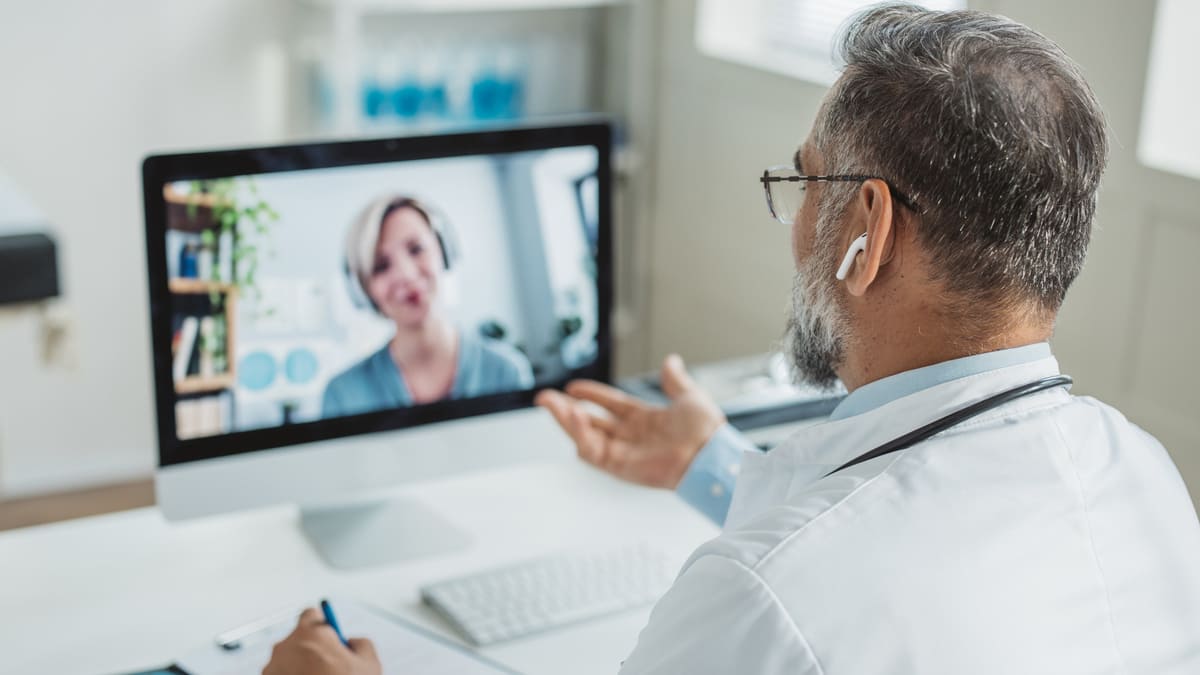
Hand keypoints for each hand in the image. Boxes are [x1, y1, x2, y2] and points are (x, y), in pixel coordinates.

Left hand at [262, 608, 380, 674]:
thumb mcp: (369, 665)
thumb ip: (360, 644)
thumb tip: (350, 642)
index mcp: (310, 634)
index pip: (310, 615)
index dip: (323, 625)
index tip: (331, 636)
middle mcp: (284, 648)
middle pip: (298, 640)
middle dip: (312, 651)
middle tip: (329, 668)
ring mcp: (271, 670)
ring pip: (288, 662)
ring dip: (300, 670)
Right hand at [535, 354, 724, 488]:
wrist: (709, 453)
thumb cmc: (706, 431)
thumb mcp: (689, 397)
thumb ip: (674, 380)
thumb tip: (671, 361)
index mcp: (643, 419)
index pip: (609, 405)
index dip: (591, 394)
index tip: (573, 386)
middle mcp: (629, 436)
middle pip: (590, 422)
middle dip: (565, 410)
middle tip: (544, 398)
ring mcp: (623, 452)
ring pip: (584, 437)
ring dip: (565, 421)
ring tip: (549, 405)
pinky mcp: (619, 466)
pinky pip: (592, 451)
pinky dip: (579, 434)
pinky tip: (572, 416)